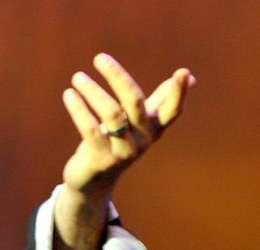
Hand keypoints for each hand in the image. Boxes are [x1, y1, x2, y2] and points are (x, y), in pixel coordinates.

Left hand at [53, 55, 195, 249]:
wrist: (94, 181)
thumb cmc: (118, 143)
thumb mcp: (139, 123)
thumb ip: (160, 100)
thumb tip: (190, 77)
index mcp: (154, 128)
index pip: (172, 110)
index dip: (178, 93)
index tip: (183, 73)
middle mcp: (142, 140)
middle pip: (134, 102)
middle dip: (117, 77)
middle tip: (99, 58)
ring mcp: (123, 151)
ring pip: (111, 114)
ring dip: (92, 92)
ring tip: (77, 77)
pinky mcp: (101, 160)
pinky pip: (90, 130)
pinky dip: (79, 110)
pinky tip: (69, 95)